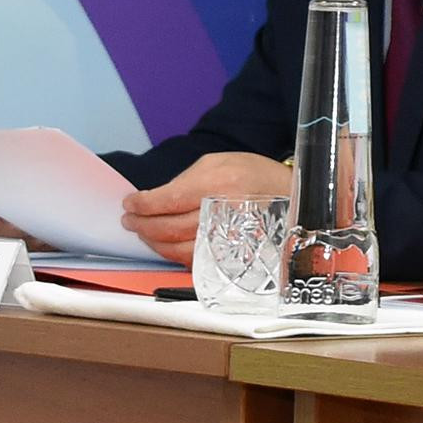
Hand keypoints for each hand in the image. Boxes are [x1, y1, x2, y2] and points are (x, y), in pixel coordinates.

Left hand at [118, 152, 290, 264]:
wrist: (293, 195)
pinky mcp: (233, 255)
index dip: (141, 205)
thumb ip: (184, 181)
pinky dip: (174, 255)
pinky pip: (195, 260)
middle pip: (168, 228)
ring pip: (178, 250)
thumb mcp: (218, 161)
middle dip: (142, 225)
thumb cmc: (254, 175)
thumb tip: (154, 201)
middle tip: (131, 220)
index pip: (166, 200)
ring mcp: (229, 238)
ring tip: (145, 233)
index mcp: (218, 183)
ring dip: (154, 243)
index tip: (130, 205)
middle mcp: (223, 212)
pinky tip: (167, 245)